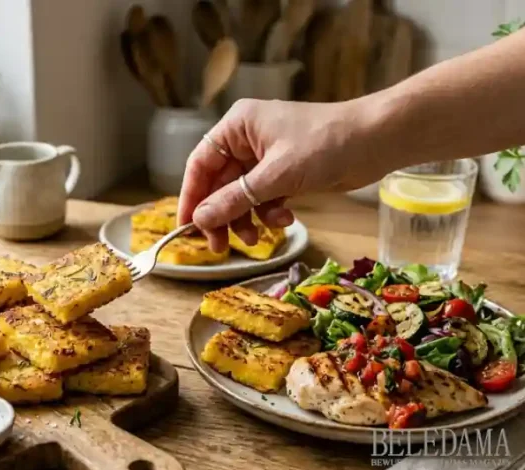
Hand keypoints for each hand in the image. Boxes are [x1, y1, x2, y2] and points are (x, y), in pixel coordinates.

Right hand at [178, 98, 386, 251]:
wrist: (377, 140)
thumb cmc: (326, 144)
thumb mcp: (276, 175)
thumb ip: (236, 199)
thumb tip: (200, 219)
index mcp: (237, 126)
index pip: (200, 164)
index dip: (191, 198)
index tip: (186, 229)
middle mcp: (246, 139)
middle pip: (218, 184)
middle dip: (222, 215)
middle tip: (221, 247)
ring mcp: (265, 157)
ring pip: (240, 196)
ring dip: (246, 219)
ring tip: (258, 239)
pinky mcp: (284, 172)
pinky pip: (263, 198)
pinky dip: (268, 213)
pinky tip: (284, 220)